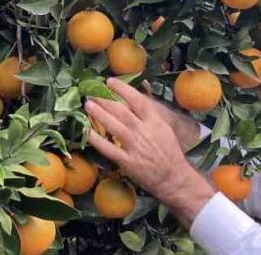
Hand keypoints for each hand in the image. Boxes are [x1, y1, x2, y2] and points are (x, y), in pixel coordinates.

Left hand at [85, 78, 215, 224]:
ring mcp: (135, 147)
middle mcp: (144, 131)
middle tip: (91, 91)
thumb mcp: (164, 129)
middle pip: (122, 111)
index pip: (138, 100)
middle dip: (105, 100)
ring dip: (99, 114)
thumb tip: (135, 100)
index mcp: (155, 122)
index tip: (110, 81)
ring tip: (88, 105)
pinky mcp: (127, 162)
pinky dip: (96, 140)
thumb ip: (149, 115)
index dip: (123, 89)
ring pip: (114, 126)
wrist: (174, 178)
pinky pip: (109, 149)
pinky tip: (86, 132)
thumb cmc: (169, 152)